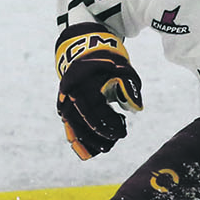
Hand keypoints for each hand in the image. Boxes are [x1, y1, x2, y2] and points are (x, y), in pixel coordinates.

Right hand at [54, 23, 142, 159]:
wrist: (85, 51)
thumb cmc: (109, 62)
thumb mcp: (124, 69)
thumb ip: (131, 87)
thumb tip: (136, 109)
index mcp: (84, 83)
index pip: (96, 111)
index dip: (110, 124)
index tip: (123, 132)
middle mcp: (70, 92)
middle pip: (82, 121)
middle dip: (99, 136)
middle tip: (114, 141)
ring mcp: (64, 98)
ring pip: (73, 125)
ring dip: (88, 140)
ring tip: (105, 148)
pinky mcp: (63, 104)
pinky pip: (69, 124)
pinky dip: (79, 136)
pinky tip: (91, 147)